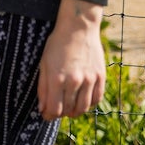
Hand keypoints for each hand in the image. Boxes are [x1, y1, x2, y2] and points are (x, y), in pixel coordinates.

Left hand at [37, 0, 105, 119]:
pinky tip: (82, 101)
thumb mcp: (44, 63)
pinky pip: (96, 99)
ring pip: (83, 107)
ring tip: (69, 109)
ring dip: (75, 112)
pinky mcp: (100, 77)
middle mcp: (74, 81)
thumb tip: (43, 109)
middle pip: (69, 109)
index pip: (54, 109)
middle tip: (56, 110)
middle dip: (61, 113)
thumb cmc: (57, 44)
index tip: (46, 115)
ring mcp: (90, 79)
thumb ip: (43, 88)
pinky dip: (89, 104)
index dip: (49, 115)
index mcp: (57, 78)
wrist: (78, 28)